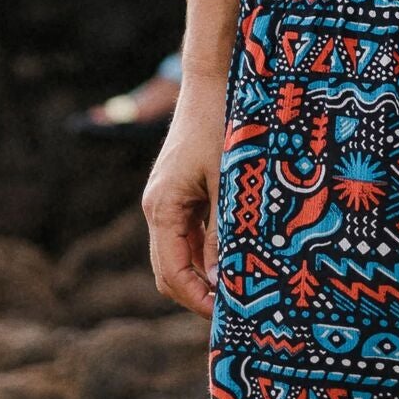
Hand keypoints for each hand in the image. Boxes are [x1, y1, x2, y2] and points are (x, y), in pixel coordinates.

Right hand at [144, 90, 223, 318]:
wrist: (212, 81)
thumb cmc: (221, 125)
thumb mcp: (228, 182)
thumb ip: (224, 231)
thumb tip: (223, 281)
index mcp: (161, 208)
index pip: (170, 273)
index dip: (195, 300)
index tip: (225, 316)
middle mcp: (158, 208)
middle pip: (170, 269)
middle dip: (198, 294)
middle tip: (236, 309)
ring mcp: (168, 200)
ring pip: (181, 253)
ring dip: (205, 273)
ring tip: (240, 288)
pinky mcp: (182, 191)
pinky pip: (191, 232)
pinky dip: (208, 250)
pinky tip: (236, 256)